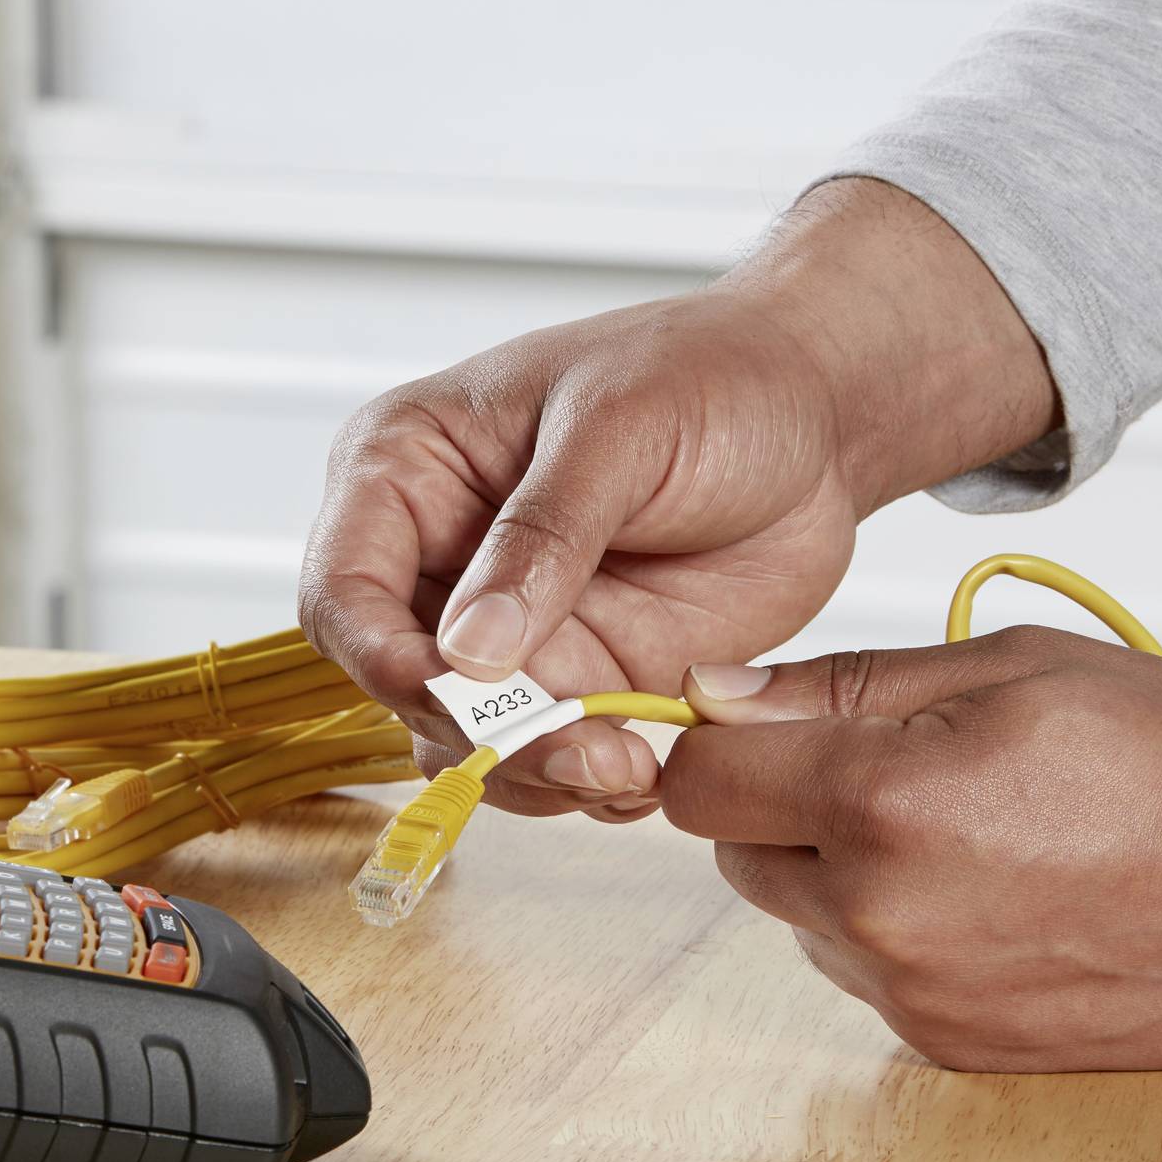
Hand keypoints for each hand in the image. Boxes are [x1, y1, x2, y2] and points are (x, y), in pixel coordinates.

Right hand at [298, 180, 1053, 815]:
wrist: (818, 418)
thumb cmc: (710, 377)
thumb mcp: (620, 429)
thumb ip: (543, 534)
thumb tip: (469, 648)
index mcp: (409, 471)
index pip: (343, 591)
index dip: (381, 659)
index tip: (453, 698)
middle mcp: (438, 563)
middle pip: (401, 688)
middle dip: (479, 738)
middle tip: (579, 751)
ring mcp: (507, 632)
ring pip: (467, 744)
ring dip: (534, 777)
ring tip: (627, 765)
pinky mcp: (576, 679)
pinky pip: (545, 763)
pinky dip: (585, 784)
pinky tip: (647, 765)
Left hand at [655, 628, 1161, 1069]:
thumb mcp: (1004, 668)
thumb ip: (842, 684)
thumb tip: (715, 696)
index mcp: (880, 802)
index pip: (699, 784)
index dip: (720, 742)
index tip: (758, 725)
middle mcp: (878, 914)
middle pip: (739, 857)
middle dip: (784, 805)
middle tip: (895, 767)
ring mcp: (914, 995)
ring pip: (804, 919)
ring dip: (844, 873)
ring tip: (968, 832)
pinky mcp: (952, 1048)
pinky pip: (871, 977)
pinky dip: (901, 934)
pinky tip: (994, 895)